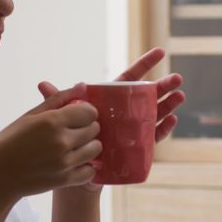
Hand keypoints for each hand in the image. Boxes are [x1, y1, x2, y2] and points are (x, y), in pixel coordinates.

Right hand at [0, 84, 102, 203]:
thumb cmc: (10, 142)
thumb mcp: (30, 116)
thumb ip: (58, 99)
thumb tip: (82, 86)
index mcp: (52, 122)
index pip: (89, 112)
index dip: (84, 111)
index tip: (76, 115)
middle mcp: (61, 141)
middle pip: (94, 129)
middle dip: (86, 127)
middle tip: (72, 131)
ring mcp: (65, 162)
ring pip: (96, 149)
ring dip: (88, 146)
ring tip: (73, 146)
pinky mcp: (66, 180)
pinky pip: (91, 171)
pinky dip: (86, 167)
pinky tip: (74, 162)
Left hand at [38, 47, 185, 191]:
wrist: (75, 171)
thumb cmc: (71, 138)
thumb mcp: (63, 118)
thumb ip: (58, 101)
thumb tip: (42, 84)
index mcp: (112, 99)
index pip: (131, 78)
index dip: (145, 64)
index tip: (160, 51)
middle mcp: (126, 112)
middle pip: (149, 95)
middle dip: (164, 86)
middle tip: (177, 78)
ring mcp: (134, 129)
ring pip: (155, 114)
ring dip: (168, 106)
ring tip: (180, 96)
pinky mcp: (138, 147)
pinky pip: (153, 137)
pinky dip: (163, 129)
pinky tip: (171, 121)